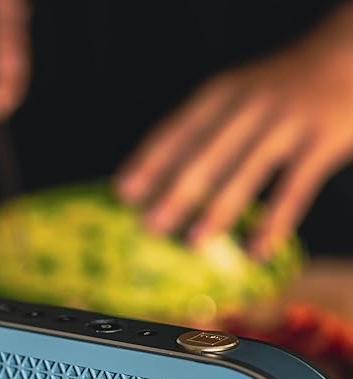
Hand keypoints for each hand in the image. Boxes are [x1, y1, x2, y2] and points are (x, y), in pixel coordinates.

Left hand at [115, 3, 352, 258]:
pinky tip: (255, 251)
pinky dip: (274, 224)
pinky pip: (293, 191)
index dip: (148, 162)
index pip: (176, 129)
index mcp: (221, 92)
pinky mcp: (321, 142)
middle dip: (175, 193)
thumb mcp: (234, 93)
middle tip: (150, 226)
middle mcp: (250, 104)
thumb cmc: (276, 88)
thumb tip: (157, 179)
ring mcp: (287, 122)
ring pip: (246, 173)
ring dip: (217, 210)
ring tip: (193, 243)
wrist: (347, 54)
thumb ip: (202, 129)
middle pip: (206, 154)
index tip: (122, 192)